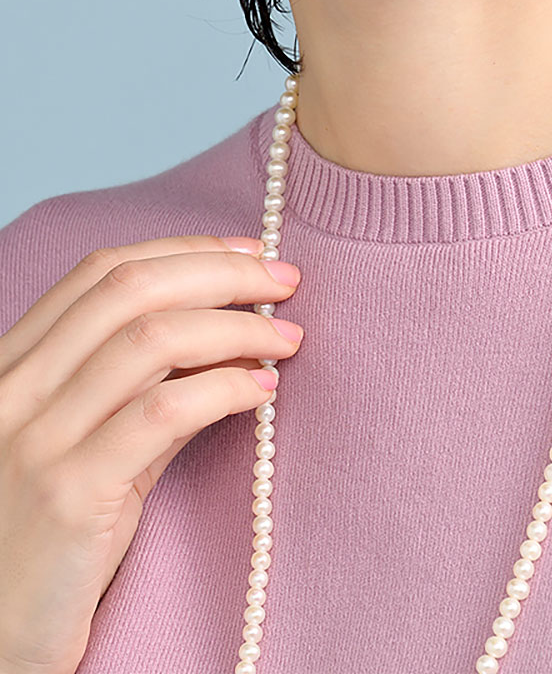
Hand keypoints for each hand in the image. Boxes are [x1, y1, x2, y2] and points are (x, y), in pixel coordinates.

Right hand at [0, 235, 302, 673]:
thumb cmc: (50, 539)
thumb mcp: (90, 446)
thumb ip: (144, 390)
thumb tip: (233, 343)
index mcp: (13, 367)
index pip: (101, 273)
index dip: (184, 250)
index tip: (248, 250)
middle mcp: (14, 391)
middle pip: (133, 290)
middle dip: (223, 273)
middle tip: (285, 280)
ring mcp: (35, 440)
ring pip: (154, 340)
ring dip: (239, 328)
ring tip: (287, 338)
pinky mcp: (68, 494)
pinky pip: (165, 412)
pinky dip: (227, 388)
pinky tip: (263, 392)